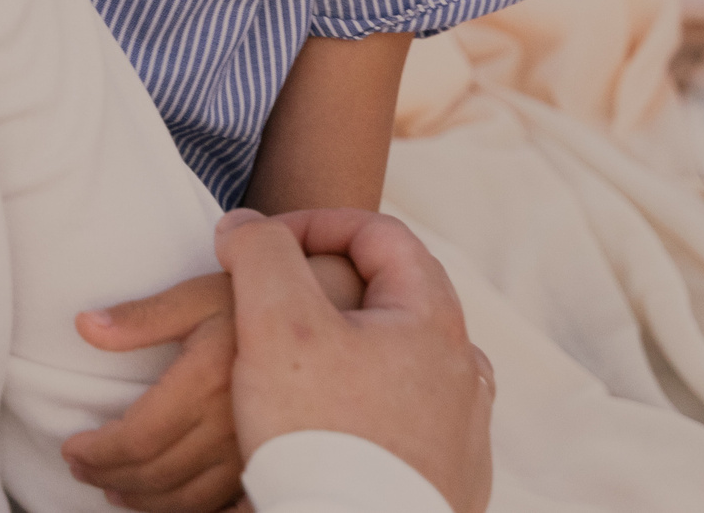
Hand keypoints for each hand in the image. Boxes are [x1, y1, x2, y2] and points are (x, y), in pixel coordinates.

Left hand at [64, 256, 364, 512]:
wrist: (327, 311)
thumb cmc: (256, 298)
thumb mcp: (198, 294)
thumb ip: (142, 316)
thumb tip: (86, 327)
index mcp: (208, 379)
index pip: (138, 437)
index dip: (98, 451)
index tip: (73, 447)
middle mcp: (232, 422)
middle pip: (156, 475)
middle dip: (109, 475)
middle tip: (83, 468)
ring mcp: (256, 448)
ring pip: (187, 500)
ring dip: (143, 500)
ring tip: (115, 488)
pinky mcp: (271, 460)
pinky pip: (221, 505)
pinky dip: (185, 510)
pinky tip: (166, 501)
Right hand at [223, 208, 492, 512]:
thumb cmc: (323, 437)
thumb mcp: (277, 325)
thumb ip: (260, 255)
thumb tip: (243, 226)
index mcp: (432, 318)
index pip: (378, 232)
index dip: (312, 224)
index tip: (260, 249)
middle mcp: (460, 369)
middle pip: (390, 297)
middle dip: (325, 287)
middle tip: (271, 303)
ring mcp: (460, 429)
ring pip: (398, 362)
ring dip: (345, 350)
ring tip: (292, 368)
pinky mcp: (447, 478)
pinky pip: (403, 421)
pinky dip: (361, 408)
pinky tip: (324, 427)